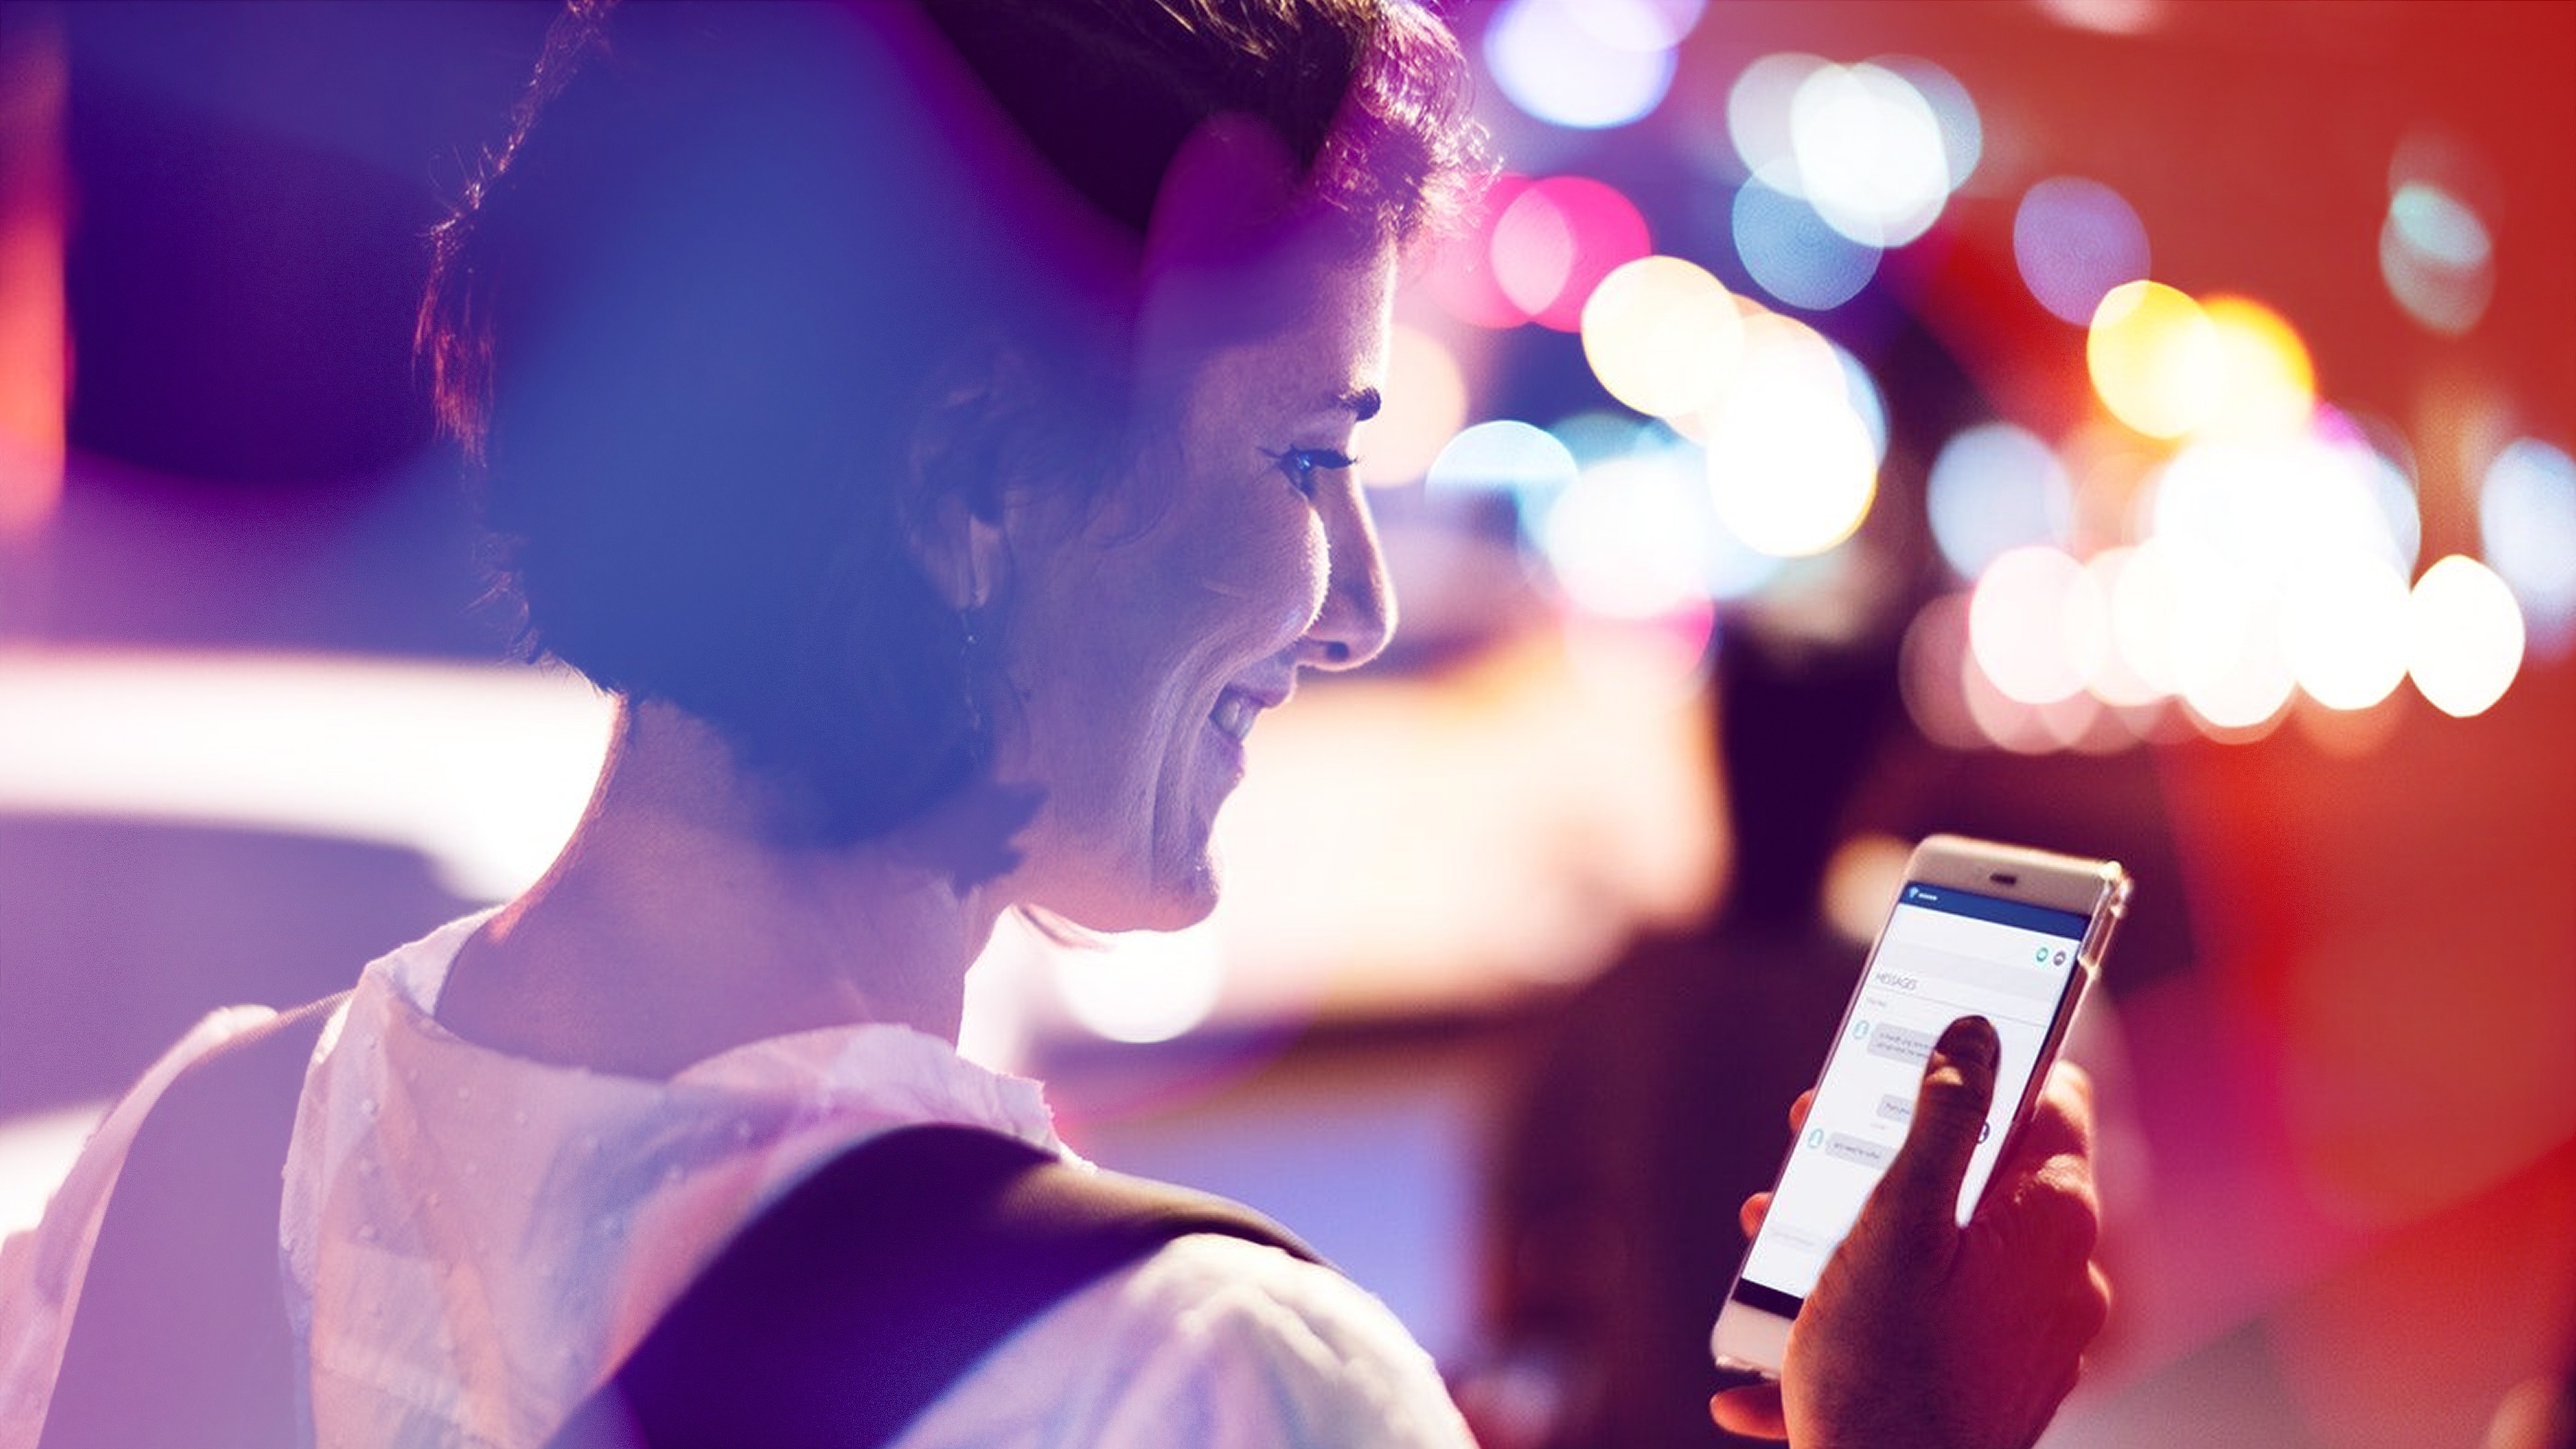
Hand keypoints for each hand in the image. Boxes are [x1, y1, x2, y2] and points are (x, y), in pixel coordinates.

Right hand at [1710, 1017, 2110, 1448]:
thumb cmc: (1887, 1373)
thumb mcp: (1895, 1223)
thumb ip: (1942, 1118)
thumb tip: (1978, 1029)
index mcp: (2048, 1218)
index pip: (2055, 1096)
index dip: (1986, 1064)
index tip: (1915, 1057)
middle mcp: (2060, 1273)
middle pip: (1984, 1172)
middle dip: (1888, 1153)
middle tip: (1812, 1149)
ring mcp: (2034, 1336)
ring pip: (1948, 1250)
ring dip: (1859, 1236)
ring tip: (1775, 1246)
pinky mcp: (1998, 1388)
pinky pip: (1932, 1328)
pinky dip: (1865, 1321)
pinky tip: (1778, 1357)